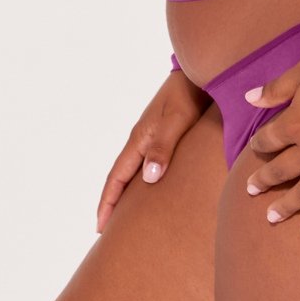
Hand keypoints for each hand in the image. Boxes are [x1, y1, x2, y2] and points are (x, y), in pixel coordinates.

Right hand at [95, 69, 211, 232]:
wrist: (199, 70)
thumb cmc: (189, 94)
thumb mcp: (177, 120)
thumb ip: (162, 146)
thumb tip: (147, 179)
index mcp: (139, 138)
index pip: (117, 177)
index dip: (107, 202)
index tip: (100, 228)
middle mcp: (142, 138)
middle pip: (121, 176)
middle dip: (113, 202)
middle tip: (110, 230)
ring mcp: (152, 135)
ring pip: (133, 169)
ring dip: (127, 191)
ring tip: (128, 215)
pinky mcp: (165, 132)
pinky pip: (147, 161)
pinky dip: (143, 179)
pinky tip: (153, 186)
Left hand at [244, 45, 299, 230]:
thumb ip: (277, 88)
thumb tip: (249, 98)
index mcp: (295, 126)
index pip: (268, 140)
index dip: (259, 143)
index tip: (255, 147)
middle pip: (281, 170)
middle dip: (264, 180)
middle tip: (251, 190)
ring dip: (287, 206)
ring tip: (272, 218)